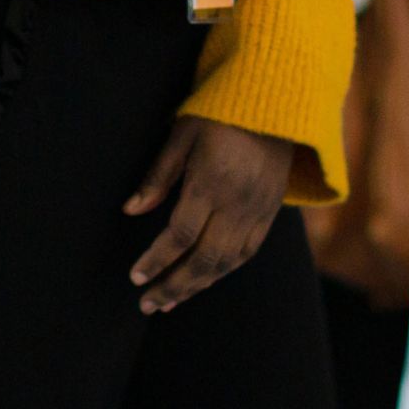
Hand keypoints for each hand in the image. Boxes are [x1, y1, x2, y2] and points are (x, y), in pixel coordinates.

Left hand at [122, 116, 293, 312]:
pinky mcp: (270, 213)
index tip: (135, 276)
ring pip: (226, 263)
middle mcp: (237, 203)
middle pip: (203, 258)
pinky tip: (203, 280)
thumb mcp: (183, 132)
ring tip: (169, 302)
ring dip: (196, 286)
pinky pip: (246, 253)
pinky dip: (222, 272)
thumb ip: (159, 174)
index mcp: (211, 182)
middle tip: (147, 304)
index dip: (156, 260)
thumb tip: (131, 209)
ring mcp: (257, 211)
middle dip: (173, 285)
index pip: (180, 234)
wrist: (277, 104)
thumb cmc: (220, 111)